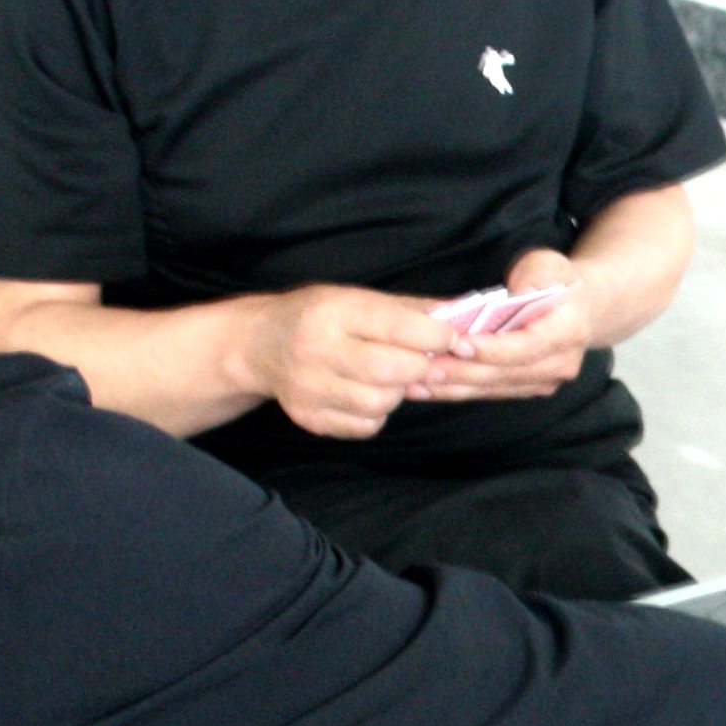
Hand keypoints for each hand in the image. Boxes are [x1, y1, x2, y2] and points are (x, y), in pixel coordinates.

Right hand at [239, 285, 451, 438]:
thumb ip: (410, 310)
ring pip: (381, 403)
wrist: (261, 344)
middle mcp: (318, 348)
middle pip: (393, 370)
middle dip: (418, 368)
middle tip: (420, 363)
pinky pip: (365, 426)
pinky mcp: (309, 417)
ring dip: (396, 393)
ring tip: (387, 378)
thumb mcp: (358, 298)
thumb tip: (463, 318)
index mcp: (335, 311)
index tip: (451, 339)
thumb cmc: (320, 317)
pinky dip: (376, 415)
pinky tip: (365, 394)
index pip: (399, 327)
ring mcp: (310, 387)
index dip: (435, 336)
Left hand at [407, 248, 588, 401]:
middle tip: (422, 365)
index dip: (491, 348)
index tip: (457, 343)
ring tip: (413, 382)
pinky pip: (488, 393)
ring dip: (451, 386)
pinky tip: (425, 387)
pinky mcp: (526, 389)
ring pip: (492, 388)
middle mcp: (561, 364)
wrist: (581, 308)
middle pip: (504, 373)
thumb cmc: (557, 280)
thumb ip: (533, 277)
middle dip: (460, 371)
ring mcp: (545, 382)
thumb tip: (516, 294)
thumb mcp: (548, 265)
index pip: (526, 346)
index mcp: (569, 331)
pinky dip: (456, 390)